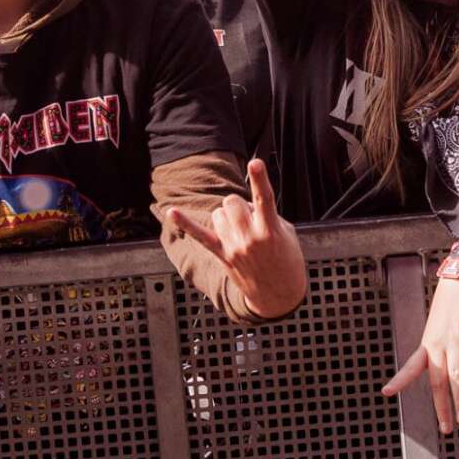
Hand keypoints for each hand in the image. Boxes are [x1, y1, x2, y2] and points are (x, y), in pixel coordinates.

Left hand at [166, 159, 306, 319]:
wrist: (278, 296)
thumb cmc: (287, 261)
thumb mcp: (287, 234)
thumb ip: (268, 215)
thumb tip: (245, 205)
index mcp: (271, 230)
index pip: (264, 199)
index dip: (260, 179)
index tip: (255, 163)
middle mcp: (250, 238)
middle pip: (233, 202)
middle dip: (239, 204)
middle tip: (250, 218)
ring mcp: (234, 247)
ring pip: (219, 213)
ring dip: (228, 216)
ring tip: (240, 230)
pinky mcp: (223, 255)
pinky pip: (200, 236)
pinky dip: (185, 223)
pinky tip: (172, 212)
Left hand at [380, 277, 458, 433]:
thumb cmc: (449, 310)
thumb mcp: (437, 332)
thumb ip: (440, 355)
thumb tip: (447, 378)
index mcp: (428, 346)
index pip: (411, 367)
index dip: (399, 380)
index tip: (385, 392)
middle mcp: (439, 344)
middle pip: (438, 381)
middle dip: (442, 408)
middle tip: (446, 429)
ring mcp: (455, 338)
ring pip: (457, 373)